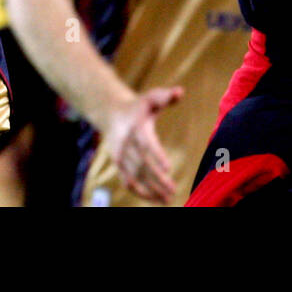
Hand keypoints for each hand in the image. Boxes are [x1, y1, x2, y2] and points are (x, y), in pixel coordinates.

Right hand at [102, 86, 182, 203]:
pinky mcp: (118, 164)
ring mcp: (120, 156)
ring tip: (167, 200)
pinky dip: (140, 192)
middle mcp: (126, 143)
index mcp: (136, 127)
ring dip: (150, 190)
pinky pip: (127, 181)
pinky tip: (155, 200)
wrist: (111, 113)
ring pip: (135, 176)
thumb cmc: (138, 107)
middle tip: (173, 189)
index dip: (157, 156)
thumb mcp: (150, 98)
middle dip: (157, 179)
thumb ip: (165, 96)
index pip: (146, 144)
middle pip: (142, 164)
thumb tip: (179, 92)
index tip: (168, 168)